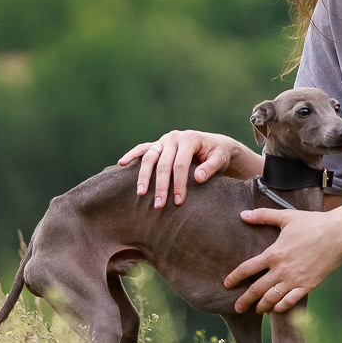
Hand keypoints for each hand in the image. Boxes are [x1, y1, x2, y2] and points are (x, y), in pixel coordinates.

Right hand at [120, 130, 252, 206]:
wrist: (214, 145)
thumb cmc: (218, 154)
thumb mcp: (220, 159)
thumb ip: (210, 167)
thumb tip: (198, 178)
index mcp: (189, 139)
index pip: (181, 164)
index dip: (179, 183)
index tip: (178, 201)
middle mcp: (174, 137)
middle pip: (163, 164)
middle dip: (160, 186)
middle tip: (159, 205)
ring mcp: (164, 140)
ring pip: (149, 157)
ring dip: (143, 176)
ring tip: (140, 193)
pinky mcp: (158, 144)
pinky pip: (143, 148)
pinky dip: (132, 155)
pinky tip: (121, 163)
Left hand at [225, 206, 341, 313]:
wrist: (339, 233)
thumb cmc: (313, 223)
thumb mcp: (286, 216)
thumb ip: (263, 216)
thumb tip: (243, 215)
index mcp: (274, 253)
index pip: (247, 269)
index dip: (234, 277)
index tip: (227, 284)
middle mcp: (281, 270)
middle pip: (257, 289)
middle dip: (245, 301)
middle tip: (237, 308)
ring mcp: (295, 280)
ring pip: (272, 299)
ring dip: (262, 306)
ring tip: (257, 309)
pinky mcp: (308, 285)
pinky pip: (290, 301)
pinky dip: (281, 307)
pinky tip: (276, 308)